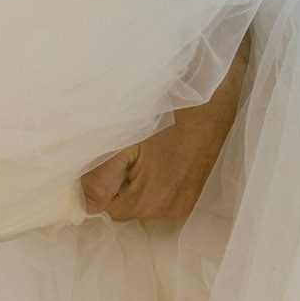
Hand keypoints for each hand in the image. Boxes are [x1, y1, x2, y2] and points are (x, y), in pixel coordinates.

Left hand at [80, 38, 251, 224]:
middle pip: (128, 206)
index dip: (98, 184)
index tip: (102, 158)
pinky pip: (164, 192)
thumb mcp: (122, 139)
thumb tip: (89, 207)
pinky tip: (156, 152)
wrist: (210, 92)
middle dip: (118, 183)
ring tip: (140, 148)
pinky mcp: (196, 189)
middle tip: (121, 149)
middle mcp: (171, 208)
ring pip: (146, 200)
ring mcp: (186, 200)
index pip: (107, 208)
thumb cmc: (164, 109)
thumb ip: (100, 178)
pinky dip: (155, 178)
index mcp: (150, 200)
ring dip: (137, 181)